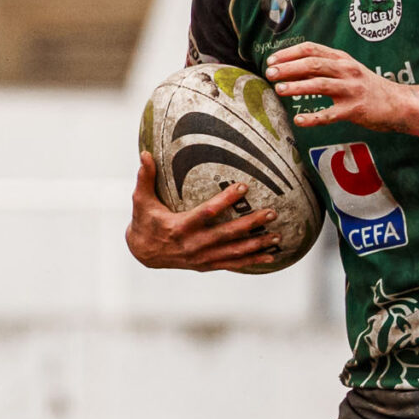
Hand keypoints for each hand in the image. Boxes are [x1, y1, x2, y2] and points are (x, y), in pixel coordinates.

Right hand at [124, 152, 276, 270]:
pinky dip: (251, 261)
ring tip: (277, 236)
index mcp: (179, 227)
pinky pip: (232, 264)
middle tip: (271, 213)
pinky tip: (270, 257)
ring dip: (257, 245)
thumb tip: (145, 153)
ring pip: (233, 252)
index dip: (226, 200)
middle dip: (250, 224)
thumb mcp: (141, 200)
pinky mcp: (206, 265)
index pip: (207, 213)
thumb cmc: (144, 221)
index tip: (244, 187)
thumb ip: (145, 177)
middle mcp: (193, 245)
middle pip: (227, 234)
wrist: (143, 252)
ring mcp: (201, 257)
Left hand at [263, 42, 407, 131]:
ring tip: (279, 90)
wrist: (398, 103)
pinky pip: (330, 115)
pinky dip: (313, 118)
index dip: (289, 53)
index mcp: (342, 58)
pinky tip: (299, 120)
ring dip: (296, 87)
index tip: (272, 59)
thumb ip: (325, 67)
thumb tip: (291, 70)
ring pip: (319, 85)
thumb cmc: (368, 87)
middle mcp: (346, 70)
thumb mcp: (349, 70)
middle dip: (288, 68)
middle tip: (270, 73)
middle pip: (312, 64)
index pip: (311, 49)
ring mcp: (351, 90)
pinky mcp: (355, 110)